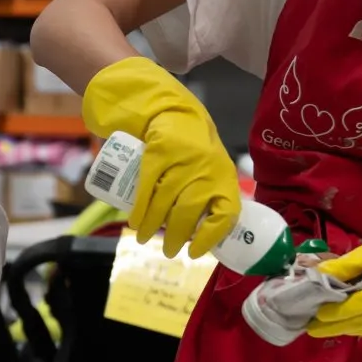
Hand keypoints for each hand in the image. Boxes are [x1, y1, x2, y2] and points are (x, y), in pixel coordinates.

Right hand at [83, 58, 240, 258]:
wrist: (169, 109)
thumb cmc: (192, 147)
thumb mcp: (209, 168)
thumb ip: (209, 192)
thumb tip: (202, 232)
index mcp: (223, 176)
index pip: (226, 213)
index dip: (211, 236)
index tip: (195, 252)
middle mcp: (206, 168)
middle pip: (191, 210)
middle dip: (176, 235)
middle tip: (166, 251)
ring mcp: (182, 159)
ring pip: (165, 201)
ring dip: (152, 225)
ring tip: (144, 238)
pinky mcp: (159, 151)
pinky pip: (147, 186)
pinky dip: (140, 207)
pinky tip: (135, 220)